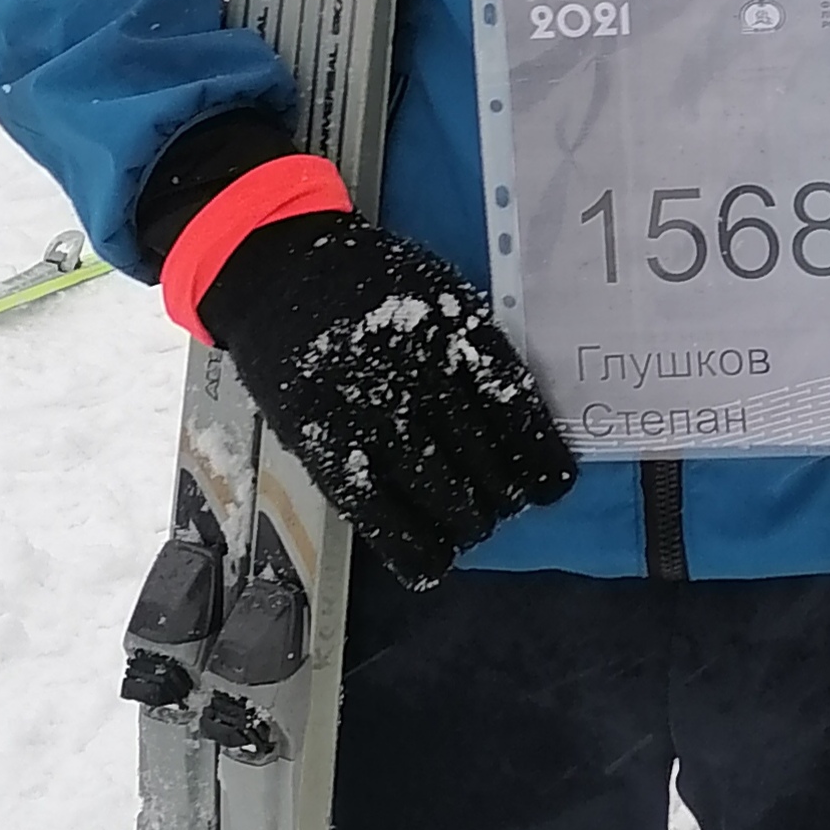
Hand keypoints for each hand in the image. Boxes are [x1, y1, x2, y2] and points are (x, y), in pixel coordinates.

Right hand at [199, 212, 575, 588]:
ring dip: (467, 519)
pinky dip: (412, 545)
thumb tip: (521, 427)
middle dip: (502, 494)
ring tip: (472, 522)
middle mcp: (417, 373)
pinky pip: (377, 512)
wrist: (277, 269)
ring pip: (440, 491)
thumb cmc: (365, 282)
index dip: (538, 454)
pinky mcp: (324, 445)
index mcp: (452, 328)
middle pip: (482, 456)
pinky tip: (433, 560)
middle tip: (503, 503)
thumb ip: (473, 349)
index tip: (553, 485)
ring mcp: (369, 413)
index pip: (512, 404)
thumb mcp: (435, 291)